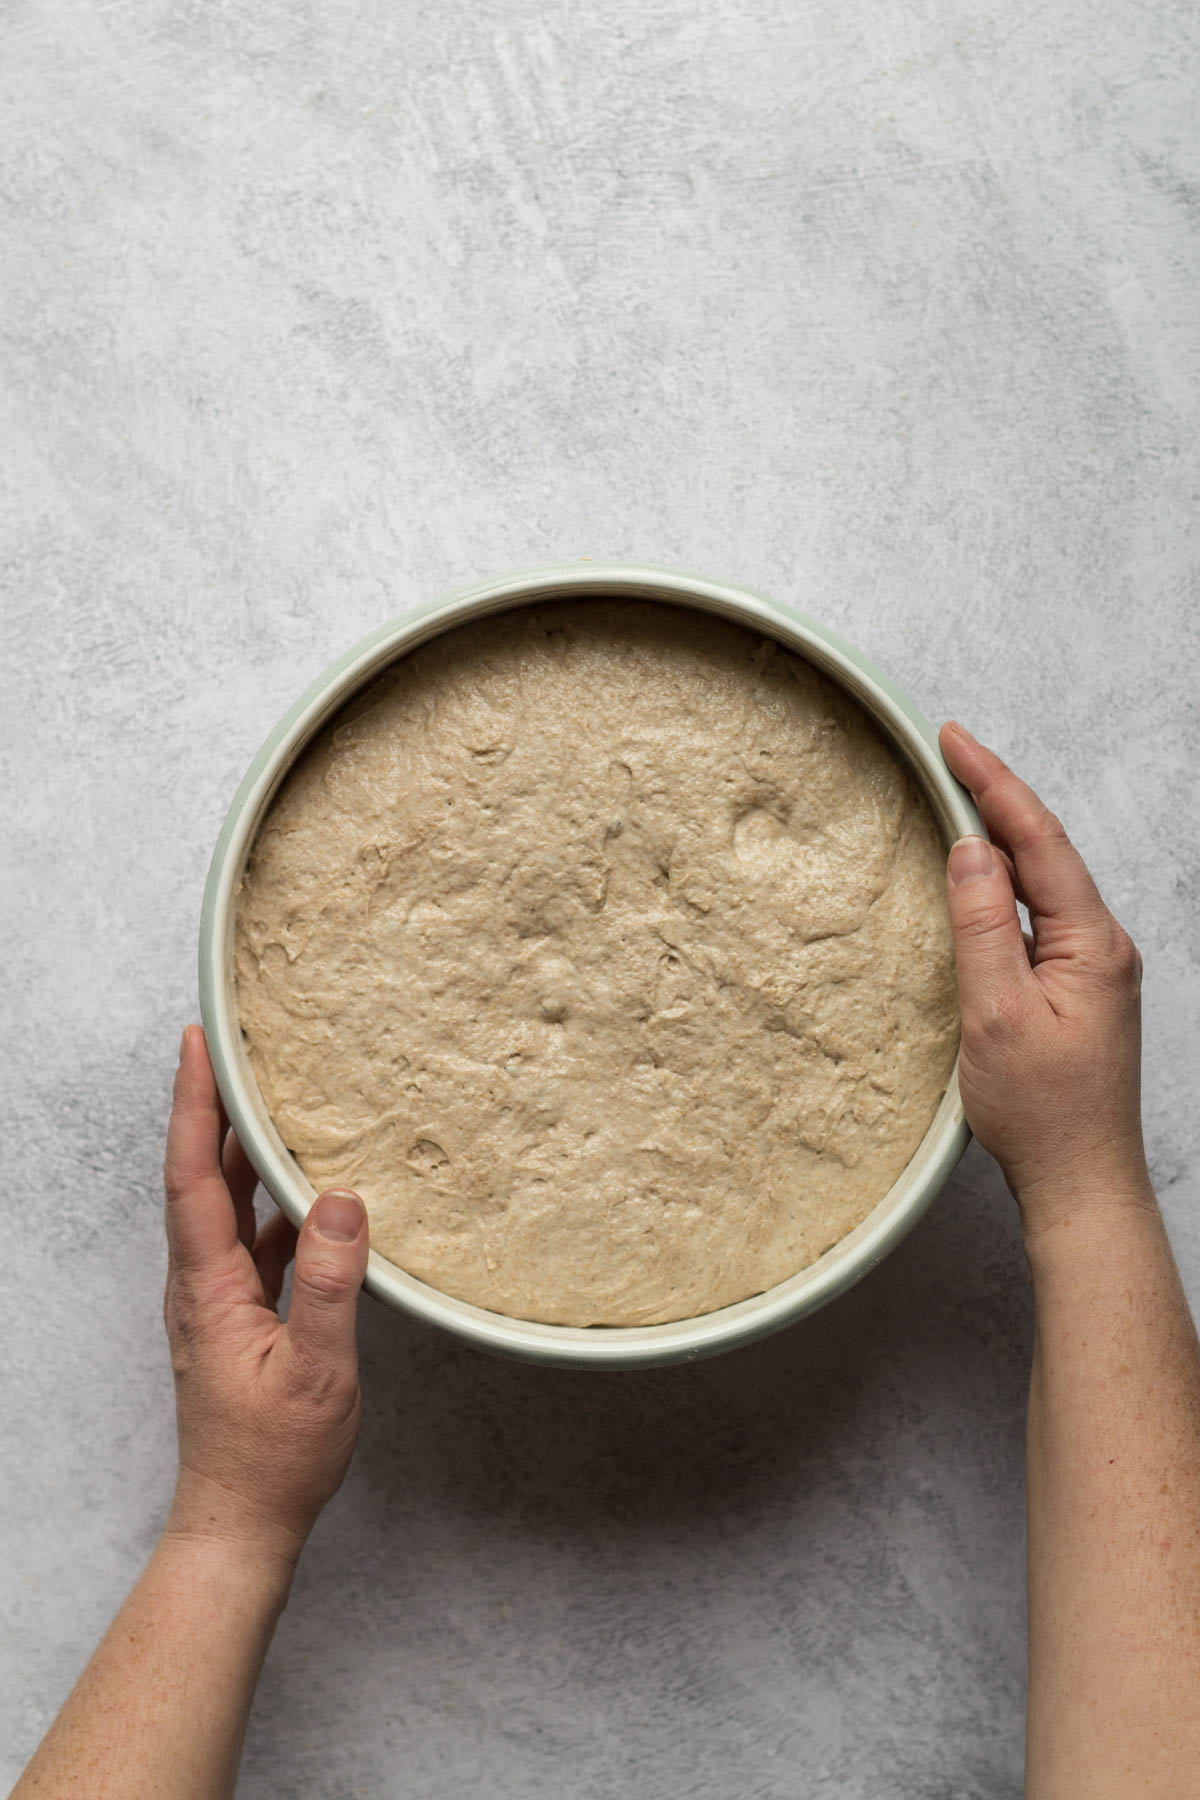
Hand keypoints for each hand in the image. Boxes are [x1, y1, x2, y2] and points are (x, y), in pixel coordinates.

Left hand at [162, 1026, 369, 1566]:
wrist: (240, 1522)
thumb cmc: (273, 1457)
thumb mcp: (315, 1371)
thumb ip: (328, 1284)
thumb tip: (339, 1199)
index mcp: (207, 1285)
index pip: (193, 1174)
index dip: (195, 1104)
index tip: (197, 1043)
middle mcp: (200, 1282)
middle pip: (202, 1175)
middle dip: (215, 1106)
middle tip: (237, 1045)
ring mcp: (216, 1298)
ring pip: (226, 1204)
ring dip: (244, 1150)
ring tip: (274, 1098)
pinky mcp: (238, 1315)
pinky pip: (251, 1237)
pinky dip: (273, 1199)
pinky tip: (310, 1189)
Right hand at [938, 721, 1150, 1226]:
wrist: (1081, 1183)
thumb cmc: (1042, 1113)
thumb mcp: (997, 1014)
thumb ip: (983, 926)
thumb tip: (970, 849)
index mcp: (1093, 943)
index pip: (1038, 841)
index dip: (994, 784)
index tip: (954, 740)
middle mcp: (1104, 946)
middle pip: (1047, 850)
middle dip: (998, 796)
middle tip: (950, 751)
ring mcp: (1094, 969)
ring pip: (1044, 882)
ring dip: (1002, 837)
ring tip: (959, 795)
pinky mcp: (1078, 991)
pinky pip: (1041, 916)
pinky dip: (1006, 884)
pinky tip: (980, 879)